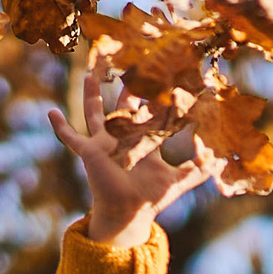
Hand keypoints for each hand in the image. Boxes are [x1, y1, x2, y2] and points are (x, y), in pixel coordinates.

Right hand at [48, 58, 226, 249]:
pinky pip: (71, 138)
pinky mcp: (90, 153)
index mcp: (143, 139)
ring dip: (92, 94)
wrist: (129, 213)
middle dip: (129, 85)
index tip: (168, 77)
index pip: (153, 113)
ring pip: (96, 113)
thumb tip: (222, 160)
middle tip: (132, 60)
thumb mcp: (178, 181)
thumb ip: (198, 169)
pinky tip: (50, 113)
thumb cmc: (150, 197)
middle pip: (125, 104)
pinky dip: (60, 127)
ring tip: (88, 73)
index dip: (160, 98)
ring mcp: (104, 142)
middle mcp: (123, 136)